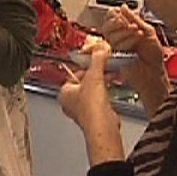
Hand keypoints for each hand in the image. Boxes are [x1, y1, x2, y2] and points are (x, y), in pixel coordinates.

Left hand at [58, 48, 125, 164]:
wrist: (103, 125)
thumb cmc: (91, 107)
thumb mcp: (94, 75)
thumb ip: (97, 60)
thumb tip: (99, 50)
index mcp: (63, 92)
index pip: (74, 73)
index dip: (86, 66)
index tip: (95, 60)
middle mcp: (71, 102)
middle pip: (84, 81)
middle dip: (96, 74)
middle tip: (105, 66)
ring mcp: (83, 109)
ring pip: (93, 90)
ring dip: (103, 82)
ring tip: (111, 74)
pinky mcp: (95, 114)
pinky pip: (100, 98)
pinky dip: (106, 92)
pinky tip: (113, 87)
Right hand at [99, 5, 165, 66]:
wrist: (155, 72)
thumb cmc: (153, 56)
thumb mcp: (147, 31)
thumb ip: (134, 19)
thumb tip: (123, 7)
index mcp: (125, 31)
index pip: (111, 19)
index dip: (114, 14)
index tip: (119, 11)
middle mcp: (118, 39)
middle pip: (106, 26)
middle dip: (117, 21)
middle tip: (127, 22)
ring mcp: (115, 49)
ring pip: (110, 35)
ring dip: (125, 31)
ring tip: (137, 32)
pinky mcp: (115, 57)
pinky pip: (115, 45)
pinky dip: (127, 40)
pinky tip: (136, 39)